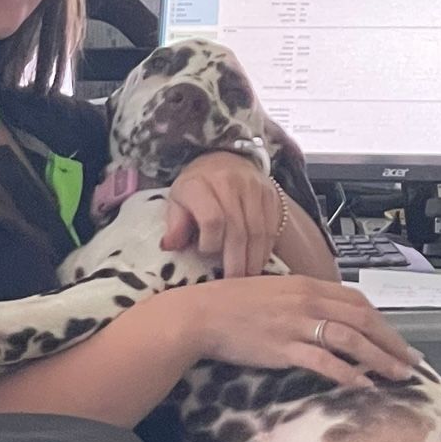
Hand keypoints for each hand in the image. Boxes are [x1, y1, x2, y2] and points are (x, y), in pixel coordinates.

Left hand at [160, 152, 280, 277]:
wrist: (225, 158)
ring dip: (253, 260)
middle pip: (238, 230)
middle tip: (233, 283)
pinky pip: (271, 228)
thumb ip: (174, 224)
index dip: (210, 243)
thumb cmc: (196, 187)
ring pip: (258, 232)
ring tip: (247, 280)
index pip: (212, 219)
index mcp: (200, 184)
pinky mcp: (271, 195)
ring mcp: (254, 188)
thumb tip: (169, 246)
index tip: (205, 253)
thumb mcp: (177, 200)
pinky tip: (257, 263)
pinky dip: (265, 250)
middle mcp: (229, 183)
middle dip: (236, 262)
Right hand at [180, 274, 421, 386]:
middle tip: (412, 362)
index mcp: (307, 284)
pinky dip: (347, 373)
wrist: (201, 314)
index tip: (397, 339)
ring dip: (380, 358)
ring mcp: (297, 324)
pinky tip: (362, 385)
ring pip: (351, 340)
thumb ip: (301, 300)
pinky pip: (324, 361)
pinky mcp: (284, 347)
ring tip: (398, 376)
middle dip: (392, 342)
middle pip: (363, 320)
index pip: (357, 301)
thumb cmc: (232, 304)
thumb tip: (323, 315)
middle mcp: (308, 300)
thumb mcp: (274, 292)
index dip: (383, 322)